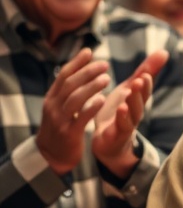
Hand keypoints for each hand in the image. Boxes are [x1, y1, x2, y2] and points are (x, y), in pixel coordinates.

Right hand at [35, 48, 110, 174]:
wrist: (51, 156)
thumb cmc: (60, 127)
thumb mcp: (58, 106)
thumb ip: (67, 90)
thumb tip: (79, 68)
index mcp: (52, 98)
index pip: (63, 75)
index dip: (76, 62)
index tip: (89, 51)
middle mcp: (54, 106)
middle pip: (70, 84)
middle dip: (87, 72)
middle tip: (105, 64)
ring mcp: (60, 120)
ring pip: (75, 99)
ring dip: (91, 87)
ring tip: (107, 79)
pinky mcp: (69, 134)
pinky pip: (80, 118)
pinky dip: (92, 107)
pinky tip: (103, 100)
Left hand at [91, 50, 168, 176]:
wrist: (108, 142)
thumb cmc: (121, 111)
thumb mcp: (130, 88)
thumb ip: (146, 71)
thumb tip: (165, 51)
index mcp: (138, 101)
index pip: (145, 91)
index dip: (146, 83)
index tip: (144, 74)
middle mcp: (135, 113)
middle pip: (140, 103)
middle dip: (140, 92)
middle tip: (140, 80)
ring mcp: (125, 126)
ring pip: (131, 117)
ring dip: (130, 108)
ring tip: (126, 99)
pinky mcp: (114, 136)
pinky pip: (118, 129)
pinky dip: (119, 121)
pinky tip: (118, 111)